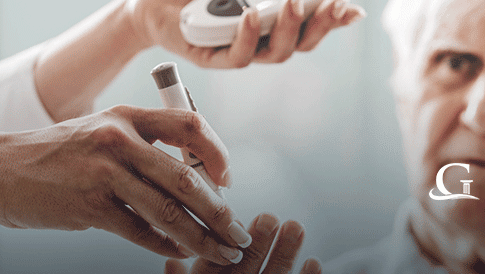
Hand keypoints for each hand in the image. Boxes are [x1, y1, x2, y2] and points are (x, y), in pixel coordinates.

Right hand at [0, 105, 250, 264]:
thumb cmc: (54, 154)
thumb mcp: (99, 131)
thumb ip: (142, 146)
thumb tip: (192, 178)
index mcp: (126, 116)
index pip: (190, 125)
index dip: (218, 153)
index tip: (228, 180)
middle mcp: (119, 139)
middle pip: (187, 177)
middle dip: (220, 211)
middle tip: (238, 233)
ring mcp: (104, 173)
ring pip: (169, 211)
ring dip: (202, 237)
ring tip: (221, 251)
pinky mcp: (90, 206)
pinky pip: (141, 231)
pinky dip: (167, 245)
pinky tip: (180, 252)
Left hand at [129, 0, 365, 67]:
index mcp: (277, 14)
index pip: (315, 21)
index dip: (336, 19)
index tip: (352, 9)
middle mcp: (265, 36)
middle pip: (304, 43)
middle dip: (323, 25)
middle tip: (334, 6)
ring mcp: (242, 49)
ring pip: (277, 53)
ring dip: (290, 28)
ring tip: (293, 1)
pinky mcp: (216, 59)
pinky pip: (239, 56)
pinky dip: (248, 36)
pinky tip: (249, 15)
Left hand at [164, 213, 321, 273]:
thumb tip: (170, 262)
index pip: (217, 257)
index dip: (228, 237)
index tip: (230, 216)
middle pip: (248, 260)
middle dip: (259, 239)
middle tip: (269, 216)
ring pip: (272, 273)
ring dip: (285, 251)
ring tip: (295, 226)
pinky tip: (314, 262)